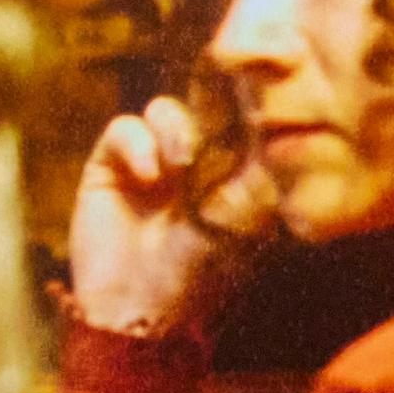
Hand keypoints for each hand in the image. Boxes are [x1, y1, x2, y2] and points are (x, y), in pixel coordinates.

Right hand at [68, 97, 253, 335]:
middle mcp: (193, 164)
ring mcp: (152, 163)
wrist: (139, 309)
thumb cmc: (202, 274)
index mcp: (232, 175)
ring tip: (181, 162)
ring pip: (166, 112)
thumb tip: (282, 129)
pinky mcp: (111, 166)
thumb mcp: (244, 222)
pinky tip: (149, 176)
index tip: (257, 83)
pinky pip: (126, 128)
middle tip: (217, 95)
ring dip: (176, 128)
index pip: (241, 121)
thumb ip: (261, 174)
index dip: (247, 100)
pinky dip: (138, 144)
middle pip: (201, 104)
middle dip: (210, 95)